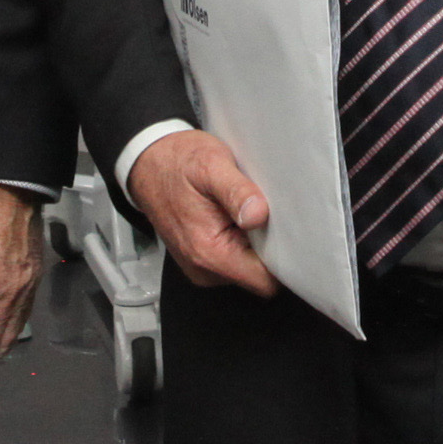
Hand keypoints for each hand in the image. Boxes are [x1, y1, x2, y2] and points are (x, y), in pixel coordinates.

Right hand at [127, 130, 276, 296]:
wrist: (149, 163)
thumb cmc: (179, 162)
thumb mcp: (211, 165)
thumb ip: (237, 192)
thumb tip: (258, 215)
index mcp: (209, 252)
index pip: (265, 281)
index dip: (285, 261)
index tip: (294, 234)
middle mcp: (204, 268)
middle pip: (260, 277)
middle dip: (273, 249)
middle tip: (271, 213)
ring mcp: (203, 267)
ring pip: (250, 269)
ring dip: (258, 244)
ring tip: (251, 210)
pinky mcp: (204, 259)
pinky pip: (237, 260)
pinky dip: (245, 241)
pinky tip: (239, 216)